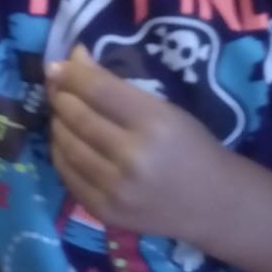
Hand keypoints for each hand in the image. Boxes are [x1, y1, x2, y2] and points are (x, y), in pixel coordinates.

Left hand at [47, 45, 226, 245]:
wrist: (215, 204)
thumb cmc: (193, 147)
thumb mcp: (166, 109)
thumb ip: (118, 88)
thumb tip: (73, 60)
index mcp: (154, 123)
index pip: (98, 91)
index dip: (71, 74)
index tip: (56, 65)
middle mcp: (132, 157)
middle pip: (77, 117)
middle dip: (60, 96)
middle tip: (56, 85)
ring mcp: (115, 189)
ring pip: (66, 145)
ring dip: (57, 123)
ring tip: (61, 111)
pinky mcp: (104, 211)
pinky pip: (67, 175)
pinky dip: (60, 152)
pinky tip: (66, 140)